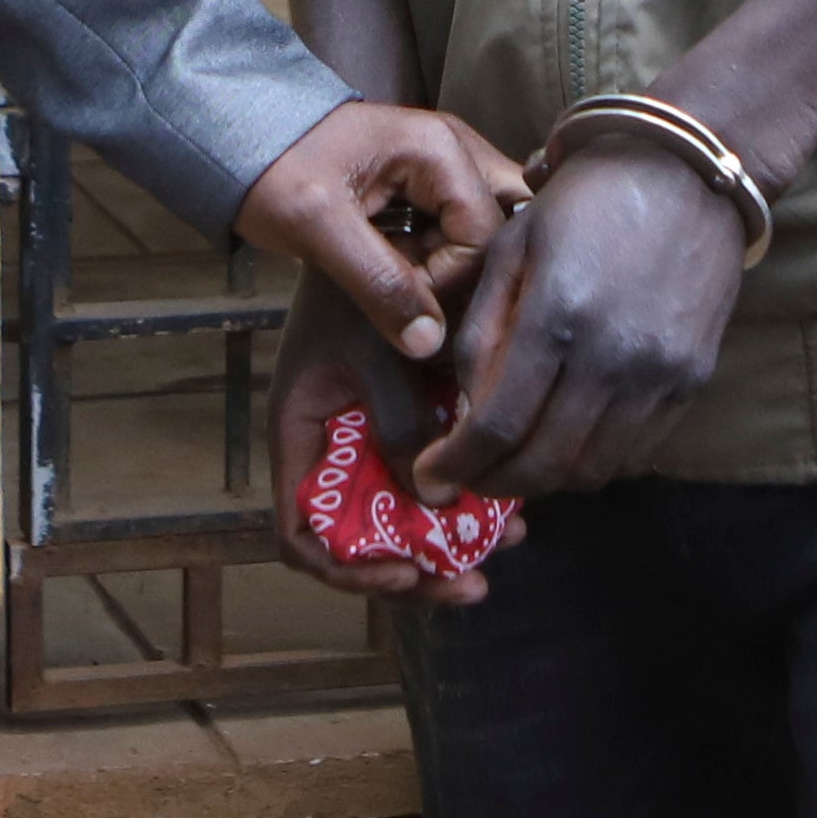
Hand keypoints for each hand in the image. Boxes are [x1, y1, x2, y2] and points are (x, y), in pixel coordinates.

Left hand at [230, 100, 526, 362]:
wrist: (234, 138)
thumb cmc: (271, 169)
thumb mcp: (317, 227)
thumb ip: (377, 281)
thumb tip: (429, 344)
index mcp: (439, 148)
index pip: (485, 235)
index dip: (451, 283)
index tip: (404, 304)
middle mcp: (457, 149)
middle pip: (506, 224)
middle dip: (472, 274)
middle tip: (425, 300)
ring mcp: (446, 165)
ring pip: (488, 230)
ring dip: (457, 270)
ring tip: (412, 287)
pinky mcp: (429, 185)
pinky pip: (462, 229)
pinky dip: (443, 261)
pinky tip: (409, 276)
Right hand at [267, 275, 498, 606]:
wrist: (382, 233)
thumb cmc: (360, 287)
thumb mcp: (378, 352)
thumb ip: (402, 423)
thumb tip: (439, 504)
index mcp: (302, 440)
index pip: (303, 534)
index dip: (348, 570)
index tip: (405, 570)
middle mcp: (335, 452)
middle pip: (363, 543)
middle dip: (419, 570)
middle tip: (473, 584)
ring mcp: (374, 441)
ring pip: (407, 517)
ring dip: (454, 540)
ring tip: (511, 539)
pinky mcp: (413, 424)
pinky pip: (435, 477)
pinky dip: (469, 498)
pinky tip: (514, 502)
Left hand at [420, 131, 752, 500]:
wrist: (685, 171)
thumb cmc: (584, 201)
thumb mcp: (510, 248)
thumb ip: (482, 331)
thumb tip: (467, 410)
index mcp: (557, 316)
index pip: (499, 425)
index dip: (459, 464)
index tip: (433, 477)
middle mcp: (613, 357)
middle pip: (546, 463)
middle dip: (495, 482)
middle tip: (468, 478)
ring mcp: (660, 375)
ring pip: (593, 470)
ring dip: (546, 479)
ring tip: (516, 461)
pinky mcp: (693, 379)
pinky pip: (636, 452)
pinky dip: (594, 462)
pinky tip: (568, 439)